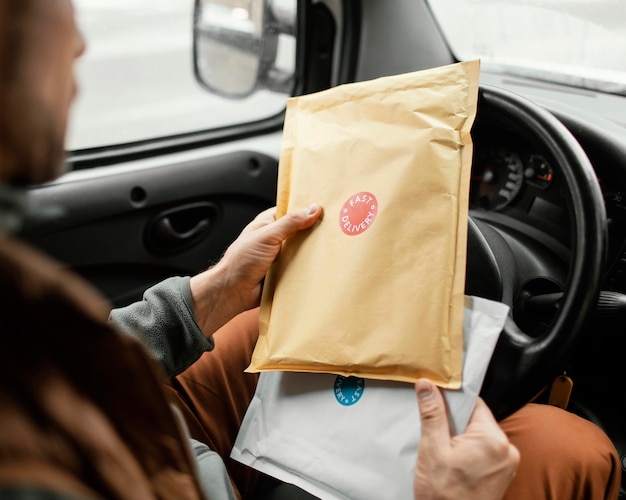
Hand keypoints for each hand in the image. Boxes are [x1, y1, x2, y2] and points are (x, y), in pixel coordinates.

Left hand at [189, 204, 322, 335]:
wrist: (233, 292)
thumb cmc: (241, 261)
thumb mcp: (268, 235)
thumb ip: (291, 222)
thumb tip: (313, 209)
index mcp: (268, 223)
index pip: (292, 211)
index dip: (307, 210)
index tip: (326, 210)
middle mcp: (275, 238)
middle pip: (300, 232)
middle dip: (313, 233)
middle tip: (332, 231)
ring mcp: (280, 256)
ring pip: (302, 251)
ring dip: (311, 252)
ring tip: (330, 249)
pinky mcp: (283, 272)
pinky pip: (300, 268)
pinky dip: (307, 268)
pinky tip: (319, 267)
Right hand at [414, 378, 518, 499]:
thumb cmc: (444, 495)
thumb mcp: (432, 449)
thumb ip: (433, 414)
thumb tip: (428, 385)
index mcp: (493, 439)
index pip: (474, 403)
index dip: (453, 401)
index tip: (437, 401)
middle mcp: (507, 449)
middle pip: (477, 419)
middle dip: (455, 422)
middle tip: (436, 432)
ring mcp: (508, 463)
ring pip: (480, 435)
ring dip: (461, 437)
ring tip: (444, 450)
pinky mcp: (503, 474)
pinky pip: (485, 451)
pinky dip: (469, 451)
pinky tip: (453, 462)